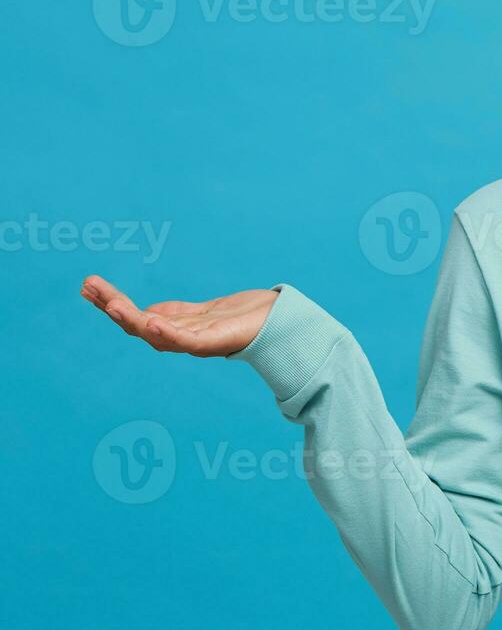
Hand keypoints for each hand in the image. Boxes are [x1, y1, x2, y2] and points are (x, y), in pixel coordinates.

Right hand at [80, 274, 278, 357]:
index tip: (89, 286)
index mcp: (176, 331)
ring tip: (112, 303)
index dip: (111, 304)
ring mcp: (198, 342)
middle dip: (112, 308)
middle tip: (89, 287)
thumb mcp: (203, 313)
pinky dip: (168, 333)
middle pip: (139, 326)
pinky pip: (187, 341)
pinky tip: (151, 321)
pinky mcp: (217, 343)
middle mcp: (182, 340)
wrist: (283, 322)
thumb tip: (149, 314)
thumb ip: (177, 315)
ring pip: (156, 333)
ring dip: (131, 319)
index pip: (136, 318)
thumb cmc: (245, 317)